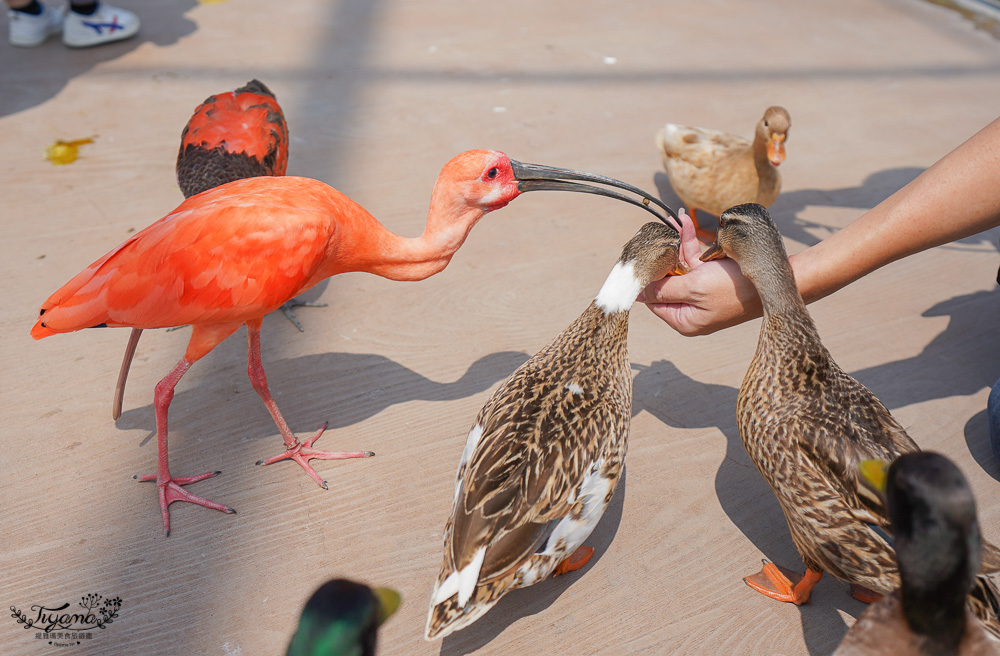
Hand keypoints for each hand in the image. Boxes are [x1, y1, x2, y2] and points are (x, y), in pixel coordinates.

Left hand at [639, 211, 762, 335]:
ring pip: (680, 266)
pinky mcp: (713, 278)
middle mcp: (692, 308)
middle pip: (666, 282)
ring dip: (677, 244)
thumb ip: (664, 290)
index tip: (639, 259)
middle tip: (654, 236)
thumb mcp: (693, 289)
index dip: (646, 280)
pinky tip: (684, 224)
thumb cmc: (734, 288)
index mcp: (684, 320)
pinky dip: (689, 242)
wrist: (773, 278)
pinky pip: (695, 259)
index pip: (653, 301)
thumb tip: (638, 294)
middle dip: (662, 256)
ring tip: (674, 222)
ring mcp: (702, 293)